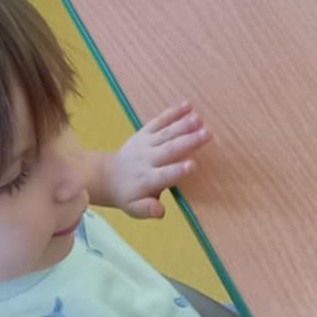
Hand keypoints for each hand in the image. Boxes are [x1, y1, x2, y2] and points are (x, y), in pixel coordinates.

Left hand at [107, 102, 210, 219]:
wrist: (108, 176)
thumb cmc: (129, 195)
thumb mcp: (134, 209)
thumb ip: (147, 209)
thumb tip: (160, 211)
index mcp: (148, 179)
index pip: (164, 175)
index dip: (178, 170)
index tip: (192, 165)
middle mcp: (148, 159)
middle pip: (169, 149)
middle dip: (188, 141)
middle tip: (207, 134)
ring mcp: (146, 143)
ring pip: (166, 133)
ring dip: (183, 124)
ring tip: (199, 119)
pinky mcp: (145, 132)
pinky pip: (159, 121)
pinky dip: (173, 113)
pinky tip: (188, 105)